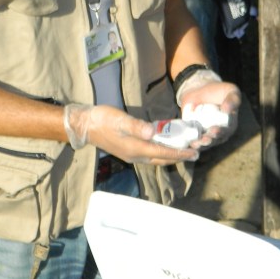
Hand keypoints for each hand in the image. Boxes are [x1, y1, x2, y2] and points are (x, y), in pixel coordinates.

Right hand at [63, 103, 197, 164]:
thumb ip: (136, 126)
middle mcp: (136, 155)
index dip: (180, 153)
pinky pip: (150, 154)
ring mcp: (132, 154)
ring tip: (184, 151)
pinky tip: (165, 146)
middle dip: (179, 156)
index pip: (163, 153)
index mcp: (135, 148)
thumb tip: (153, 131)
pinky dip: (161, 152)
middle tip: (195, 153)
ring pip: (156, 157)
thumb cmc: (102, 120)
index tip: (194, 153)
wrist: (85, 125)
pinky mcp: (128, 150)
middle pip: (162, 159)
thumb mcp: (119, 120)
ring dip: (171, 155)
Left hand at [179, 77, 240, 148]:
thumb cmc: (219, 91)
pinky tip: (188, 142)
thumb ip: (233, 99)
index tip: (214, 130)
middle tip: (205, 138)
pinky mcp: (195, 133)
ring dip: (200, 144)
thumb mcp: (230, 91)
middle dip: (210, 140)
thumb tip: (228, 109)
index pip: (226, 130)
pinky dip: (190, 142)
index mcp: (230, 124)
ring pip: (204, 143)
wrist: (200, 89)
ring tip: (196, 142)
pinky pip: (193, 140)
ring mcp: (206, 134)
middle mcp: (219, 132)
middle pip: (215, 139)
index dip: (221, 132)